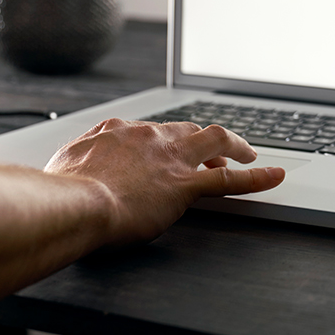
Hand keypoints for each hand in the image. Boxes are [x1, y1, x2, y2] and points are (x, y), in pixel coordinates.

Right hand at [44, 119, 284, 247]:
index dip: (164, 141)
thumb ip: (75, 162)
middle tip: (215, 152)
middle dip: (203, 140)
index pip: (150, 130)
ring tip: (249, 154)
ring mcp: (171, 159)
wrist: (70, 204)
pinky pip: (229, 179)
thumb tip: (71, 170)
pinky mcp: (185, 185)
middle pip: (187, 129)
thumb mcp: (61, 166)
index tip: (167, 151)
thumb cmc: (59, 192)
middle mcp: (149, 137)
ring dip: (236, 146)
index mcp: (117, 131)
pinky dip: (257, 177)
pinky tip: (275, 177)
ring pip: (216, 140)